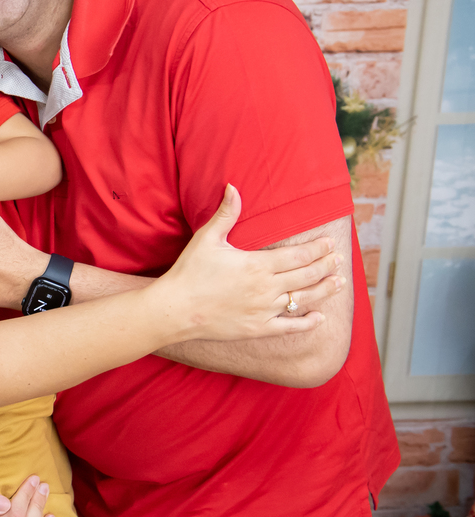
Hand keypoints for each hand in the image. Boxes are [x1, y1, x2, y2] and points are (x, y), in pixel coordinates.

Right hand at [151, 185, 344, 341]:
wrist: (176, 309)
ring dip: (324, 290)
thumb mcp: (207, 239)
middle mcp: (267, 288)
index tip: (330, 243)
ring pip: (303, 299)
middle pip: (306, 275)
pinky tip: (319, 317)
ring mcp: (264, 310)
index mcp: (258, 265)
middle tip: (339, 259)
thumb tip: (234, 187)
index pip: (298, 255)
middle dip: (325, 266)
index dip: (317, 249)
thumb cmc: (190, 271)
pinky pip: (290, 326)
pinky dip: (308, 322)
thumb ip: (225, 214)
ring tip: (339, 282)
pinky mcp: (258, 329)